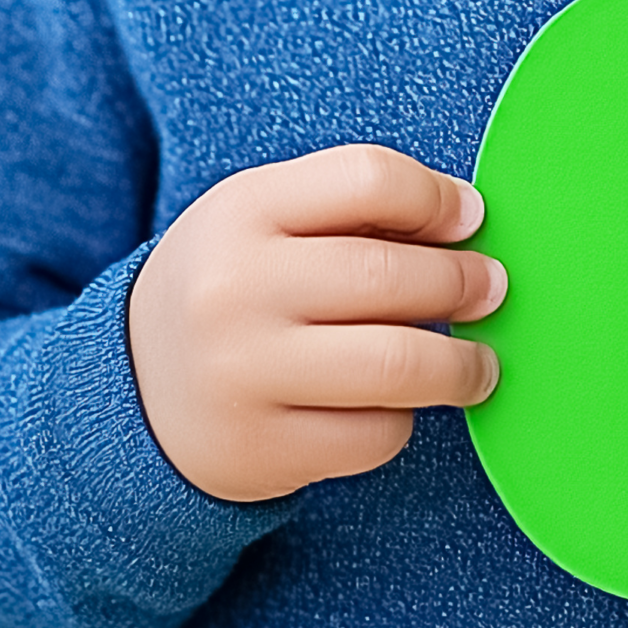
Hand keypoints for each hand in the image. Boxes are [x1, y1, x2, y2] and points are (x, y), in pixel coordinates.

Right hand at [126, 145, 505, 501]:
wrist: (135, 391)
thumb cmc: (233, 286)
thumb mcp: (265, 219)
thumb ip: (351, 204)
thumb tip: (465, 218)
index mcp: (242, 210)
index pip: (368, 178)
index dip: (437, 198)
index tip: (469, 219)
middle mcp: (235, 290)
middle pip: (390, 276)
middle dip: (464, 283)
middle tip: (491, 289)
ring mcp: (245, 375)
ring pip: (396, 365)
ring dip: (462, 365)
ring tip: (479, 363)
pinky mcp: (263, 449)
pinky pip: (375, 434)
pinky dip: (404, 419)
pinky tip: (396, 404)